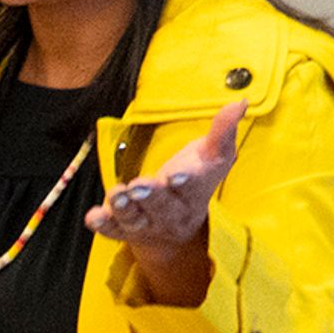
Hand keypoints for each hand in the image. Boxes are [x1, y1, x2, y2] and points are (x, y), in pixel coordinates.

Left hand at [86, 100, 243, 298]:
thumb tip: (239, 102)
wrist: (176, 230)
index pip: (193, 187)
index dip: (185, 180)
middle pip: (162, 206)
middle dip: (151, 196)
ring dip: (124, 209)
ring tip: (117, 194)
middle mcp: (171, 213)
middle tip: (138, 185)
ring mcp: (146, 224)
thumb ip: (222, 131)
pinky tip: (93, 216)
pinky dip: (103, 224)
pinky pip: (112, 230)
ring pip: (135, 219)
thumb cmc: (193, 182)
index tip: (176, 175)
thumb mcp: (212, 157)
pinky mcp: (124, 230)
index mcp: (195, 193)